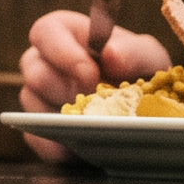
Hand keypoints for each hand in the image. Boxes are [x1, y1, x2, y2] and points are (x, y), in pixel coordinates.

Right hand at [18, 10, 167, 160]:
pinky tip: (79, 150)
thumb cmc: (143, 74)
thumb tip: (111, 55)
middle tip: (95, 102)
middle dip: (64, 89)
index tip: (91, 72)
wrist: (151, 112)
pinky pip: (36, 139)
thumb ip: (133, 51)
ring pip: (32, 105)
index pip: (45, 32)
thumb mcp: (148, 57)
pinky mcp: (46, 130)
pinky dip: (57, 147)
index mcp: (67, 36)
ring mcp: (42, 98)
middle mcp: (47, 64)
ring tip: (93, 125)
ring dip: (62, 116)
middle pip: (34, 72)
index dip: (62, 52)